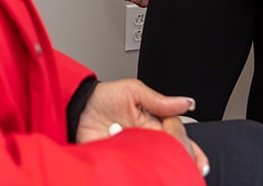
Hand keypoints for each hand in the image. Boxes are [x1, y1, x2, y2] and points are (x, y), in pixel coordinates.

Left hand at [76, 80, 206, 173]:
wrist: (76, 109)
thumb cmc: (102, 98)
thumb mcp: (132, 91)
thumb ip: (158, 100)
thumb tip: (185, 102)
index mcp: (154, 124)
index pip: (179, 136)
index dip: (183, 139)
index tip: (177, 135)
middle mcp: (148, 142)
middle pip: (174, 154)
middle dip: (180, 156)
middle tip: (176, 154)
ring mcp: (136, 154)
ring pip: (159, 164)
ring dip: (163, 164)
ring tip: (162, 161)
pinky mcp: (122, 163)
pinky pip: (138, 171)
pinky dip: (144, 170)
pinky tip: (146, 166)